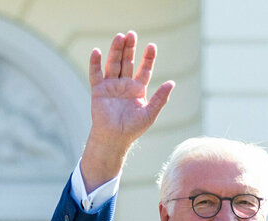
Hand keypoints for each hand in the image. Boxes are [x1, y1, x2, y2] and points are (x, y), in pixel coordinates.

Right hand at [81, 31, 174, 190]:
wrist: (114, 139)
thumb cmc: (133, 129)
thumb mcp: (150, 113)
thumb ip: (160, 98)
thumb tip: (172, 83)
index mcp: (138, 89)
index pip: (144, 69)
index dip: (148, 58)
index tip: (152, 46)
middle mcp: (124, 85)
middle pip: (127, 62)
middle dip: (130, 48)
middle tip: (132, 34)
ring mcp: (111, 86)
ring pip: (113, 64)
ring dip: (115, 51)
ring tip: (119, 37)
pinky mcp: (98, 90)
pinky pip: (95, 74)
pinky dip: (95, 63)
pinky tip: (96, 51)